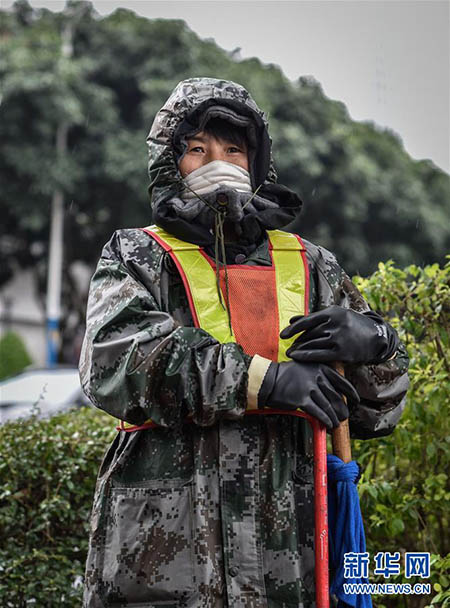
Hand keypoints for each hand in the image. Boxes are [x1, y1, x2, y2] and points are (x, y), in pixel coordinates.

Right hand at [257, 360, 359, 428]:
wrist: (268, 379)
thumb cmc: (285, 374)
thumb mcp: (305, 368)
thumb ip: (319, 375)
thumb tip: (332, 390)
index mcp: (321, 367)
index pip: (342, 382)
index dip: (351, 393)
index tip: (356, 400)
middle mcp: (317, 376)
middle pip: (336, 396)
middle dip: (342, 409)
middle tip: (345, 416)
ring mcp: (310, 388)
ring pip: (328, 406)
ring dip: (334, 418)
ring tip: (336, 424)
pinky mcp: (302, 399)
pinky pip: (318, 412)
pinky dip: (325, 420)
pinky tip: (328, 425)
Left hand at [280, 306, 398, 363]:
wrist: (375, 336)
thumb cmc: (351, 324)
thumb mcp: (335, 315)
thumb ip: (313, 318)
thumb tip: (291, 320)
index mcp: (333, 312)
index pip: (307, 320)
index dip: (293, 328)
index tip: (283, 335)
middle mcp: (335, 324)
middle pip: (309, 334)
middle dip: (297, 341)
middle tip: (288, 346)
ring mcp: (339, 338)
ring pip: (313, 344)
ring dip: (299, 349)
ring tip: (291, 353)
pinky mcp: (343, 352)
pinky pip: (319, 355)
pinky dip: (306, 356)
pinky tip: (298, 357)